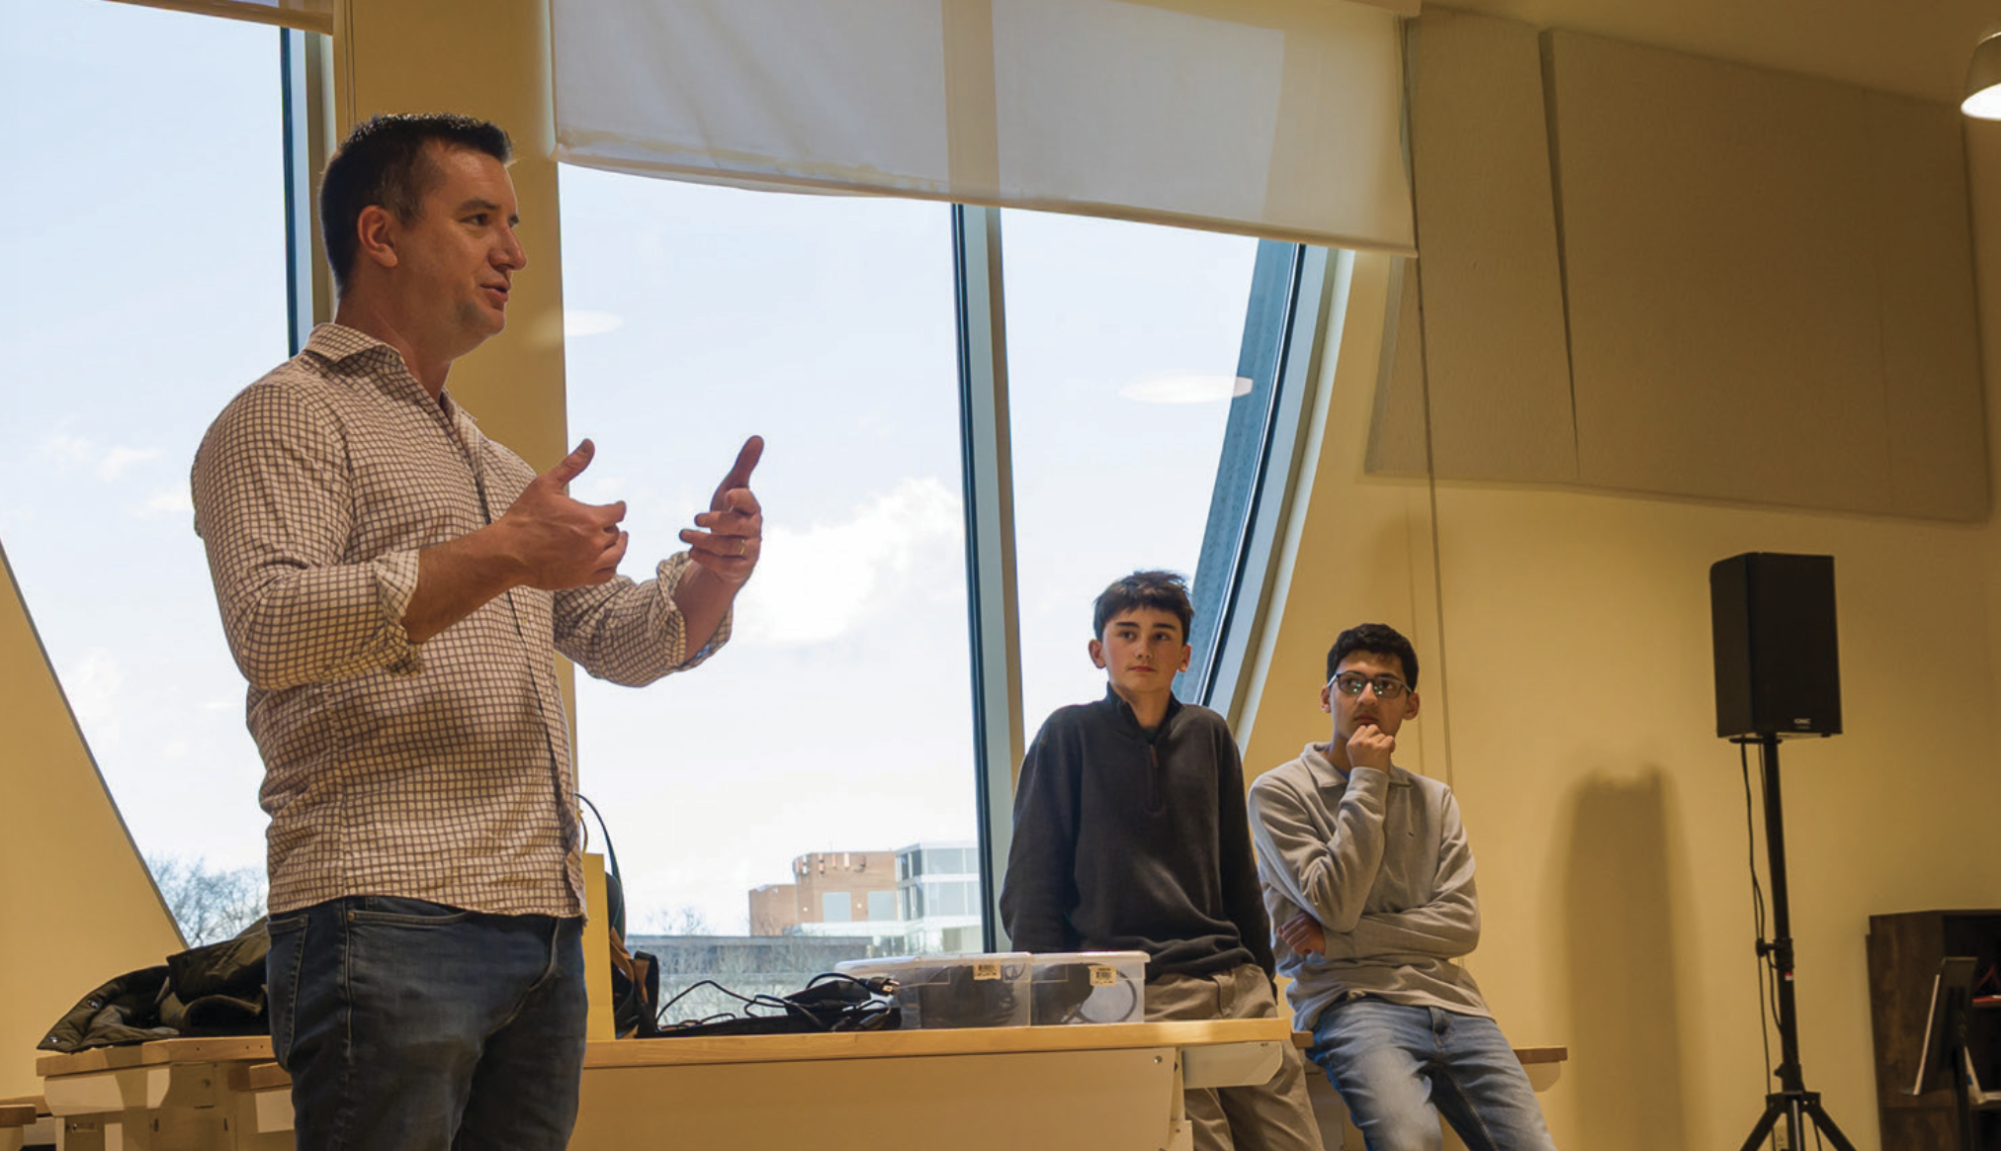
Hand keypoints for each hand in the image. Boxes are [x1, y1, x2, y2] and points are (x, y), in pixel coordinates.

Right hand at [496, 439, 627, 589]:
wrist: (508, 552)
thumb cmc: (524, 517)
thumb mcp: (546, 484)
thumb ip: (572, 465)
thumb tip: (590, 444)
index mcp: (591, 518)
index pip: (618, 512)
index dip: (618, 507)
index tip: (617, 506)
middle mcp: (594, 542)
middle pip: (617, 532)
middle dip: (612, 526)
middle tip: (608, 523)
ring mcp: (589, 562)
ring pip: (617, 554)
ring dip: (619, 545)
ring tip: (618, 541)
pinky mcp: (582, 578)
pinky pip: (608, 573)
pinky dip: (611, 565)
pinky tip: (607, 559)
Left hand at [680, 436, 763, 584]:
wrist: (729, 548)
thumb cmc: (731, 512)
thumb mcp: (733, 488)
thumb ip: (744, 466)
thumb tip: (758, 438)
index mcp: (752, 509)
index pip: (751, 503)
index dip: (741, 499)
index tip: (727, 494)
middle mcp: (754, 530)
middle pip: (738, 527)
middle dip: (716, 522)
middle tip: (695, 518)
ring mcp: (748, 551)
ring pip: (728, 547)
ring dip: (702, 540)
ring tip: (682, 535)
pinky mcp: (739, 568)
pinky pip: (724, 565)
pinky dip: (706, 558)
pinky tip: (691, 551)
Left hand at [1278, 913, 1326, 956]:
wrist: (1336, 941)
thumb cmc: (1320, 936)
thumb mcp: (1305, 930)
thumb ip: (1291, 928)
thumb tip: (1278, 931)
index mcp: (1302, 917)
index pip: (1285, 927)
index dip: (1290, 936)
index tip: (1301, 938)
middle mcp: (1304, 921)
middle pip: (1286, 936)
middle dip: (1293, 943)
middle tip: (1305, 943)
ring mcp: (1307, 929)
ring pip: (1290, 943)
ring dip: (1299, 948)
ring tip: (1308, 946)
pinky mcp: (1310, 938)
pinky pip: (1296, 948)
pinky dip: (1302, 952)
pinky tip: (1311, 950)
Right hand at [1346, 722, 1395, 772]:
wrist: (1368, 781)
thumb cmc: (1364, 770)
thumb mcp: (1355, 755)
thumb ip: (1360, 743)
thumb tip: (1374, 732)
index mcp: (1351, 743)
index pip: (1362, 728)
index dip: (1369, 734)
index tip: (1372, 743)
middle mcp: (1359, 742)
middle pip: (1373, 728)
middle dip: (1378, 734)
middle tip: (1380, 744)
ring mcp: (1370, 744)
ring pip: (1382, 735)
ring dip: (1385, 742)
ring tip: (1384, 752)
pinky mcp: (1381, 748)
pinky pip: (1390, 738)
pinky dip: (1392, 744)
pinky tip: (1390, 751)